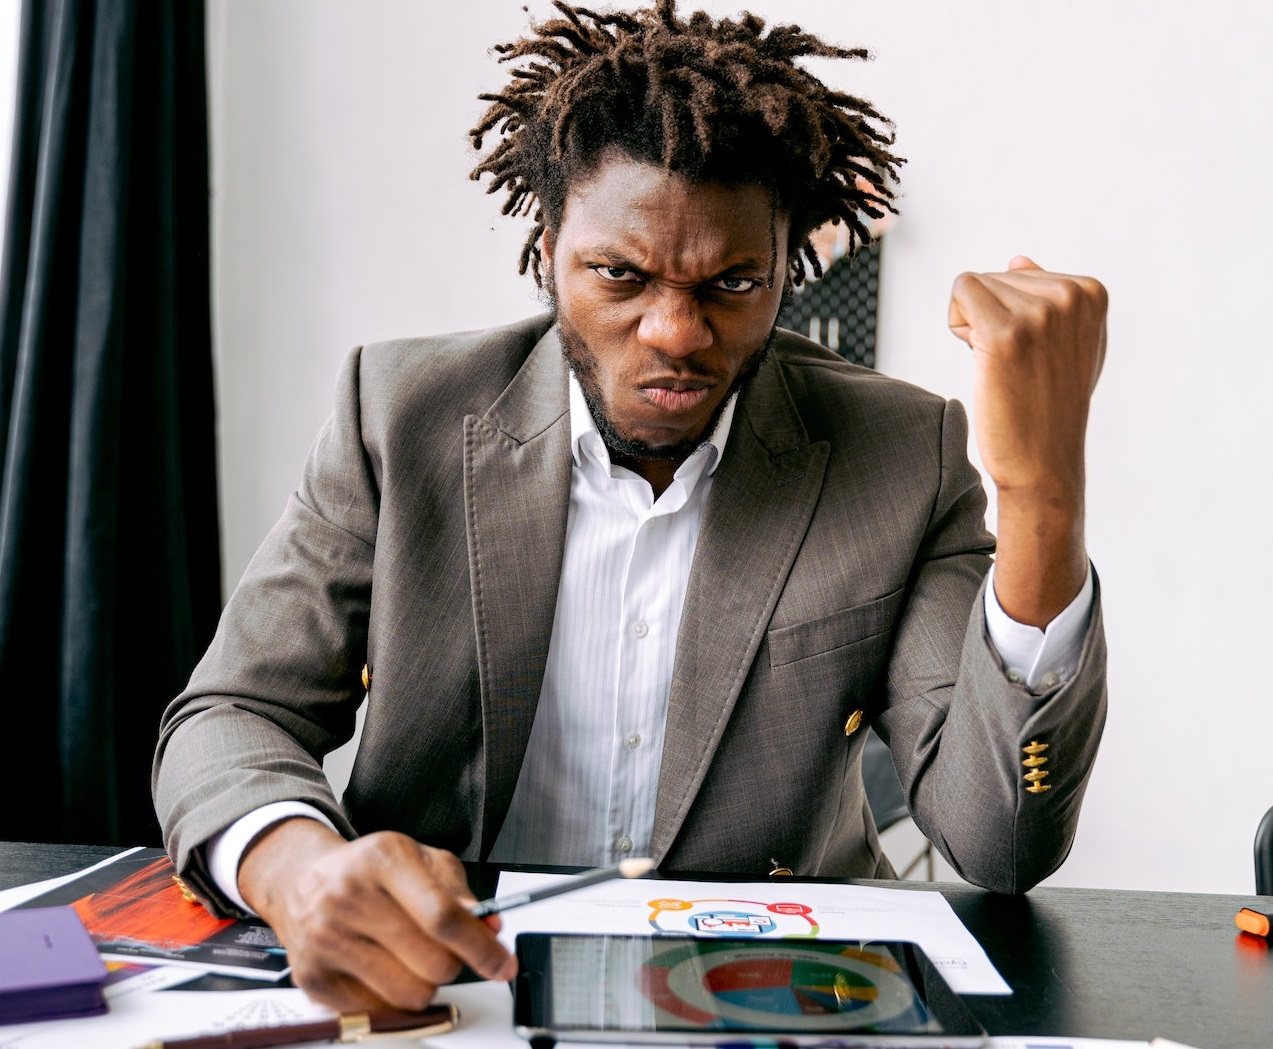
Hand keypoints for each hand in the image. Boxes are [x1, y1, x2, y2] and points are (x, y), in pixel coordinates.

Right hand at [237, 819, 516, 1011]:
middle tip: (445, 951)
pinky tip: (381, 968)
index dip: (481, 946)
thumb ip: (459, 891)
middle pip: (432, 963)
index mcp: (383, 859)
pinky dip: (391, 996)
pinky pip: (377, 1010)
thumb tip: (490, 927)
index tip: (503, 963)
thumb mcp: (418, 859)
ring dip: (424, 984)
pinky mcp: (312, 978)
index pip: (443, 916)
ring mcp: (327, 939)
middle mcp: (350, 897)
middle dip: (453, 965)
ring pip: (409, 994)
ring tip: (410, 957)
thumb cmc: (369, 870)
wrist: (302, 881)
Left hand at [949, 256, 1105, 499]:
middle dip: (990, 317)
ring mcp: (1041, 313)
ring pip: (973, 285)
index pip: (1018, 272)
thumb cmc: (1048, 406)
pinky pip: (960, 292)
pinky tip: (980, 358)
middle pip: (994, 276)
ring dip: (973, 325)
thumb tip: (1018, 260)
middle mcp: (1071, 295)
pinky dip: (957, 324)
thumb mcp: (1067, 345)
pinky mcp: (1006, 333)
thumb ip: (1048, 300)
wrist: (1043, 461)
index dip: (1011, 314)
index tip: (1032, 353)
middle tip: (1013, 364)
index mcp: (1091, 292)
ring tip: (1003, 366)